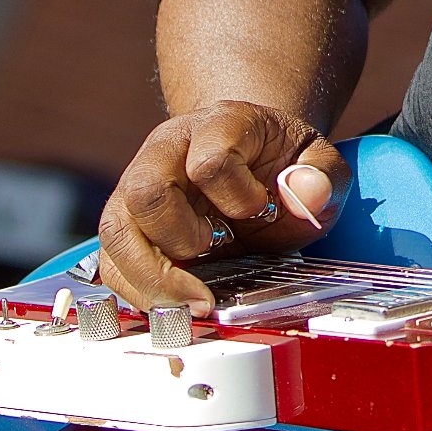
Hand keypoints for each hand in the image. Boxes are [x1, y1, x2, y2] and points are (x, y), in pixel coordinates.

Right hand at [97, 100, 346, 310]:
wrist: (251, 163)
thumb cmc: (282, 165)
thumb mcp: (318, 163)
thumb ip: (322, 177)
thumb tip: (306, 193)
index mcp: (218, 125)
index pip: (208, 162)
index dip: (236, 198)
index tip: (259, 212)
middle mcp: (167, 149)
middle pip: (145, 192)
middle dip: (181, 240)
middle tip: (217, 253)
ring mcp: (138, 185)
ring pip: (116, 230)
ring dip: (153, 277)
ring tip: (194, 299)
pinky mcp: (126, 224)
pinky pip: (110, 262)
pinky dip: (138, 292)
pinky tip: (174, 305)